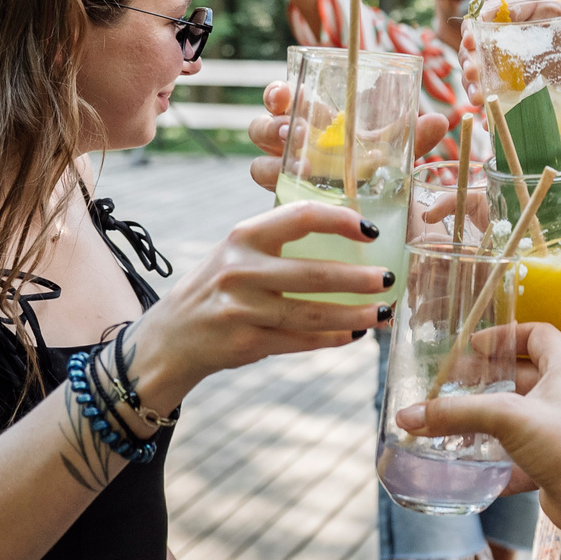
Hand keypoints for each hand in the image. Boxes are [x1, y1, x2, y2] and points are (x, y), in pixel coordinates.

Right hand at [125, 200, 389, 411]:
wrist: (170, 337)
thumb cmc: (218, 287)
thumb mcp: (237, 253)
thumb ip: (280, 242)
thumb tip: (349, 237)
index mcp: (243, 236)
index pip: (300, 217)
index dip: (341, 220)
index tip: (371, 230)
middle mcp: (240, 270)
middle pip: (313, 274)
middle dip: (359, 278)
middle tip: (390, 278)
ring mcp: (242, 309)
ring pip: (312, 313)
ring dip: (355, 315)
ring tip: (385, 313)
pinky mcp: (247, 342)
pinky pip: (301, 340)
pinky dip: (332, 338)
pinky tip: (355, 334)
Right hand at [247, 79, 452, 193]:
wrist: (370, 222)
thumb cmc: (373, 176)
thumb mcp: (391, 157)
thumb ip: (412, 139)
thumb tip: (442, 120)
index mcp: (310, 121)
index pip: (280, 99)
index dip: (275, 94)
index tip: (281, 95)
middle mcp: (290, 146)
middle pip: (261, 129)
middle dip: (271, 127)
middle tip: (293, 132)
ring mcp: (283, 175)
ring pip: (258, 164)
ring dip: (273, 162)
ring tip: (303, 165)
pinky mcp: (284, 204)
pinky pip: (271, 199)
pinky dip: (282, 197)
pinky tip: (300, 195)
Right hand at [399, 319, 560, 531]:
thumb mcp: (507, 417)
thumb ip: (457, 413)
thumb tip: (409, 416)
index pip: (538, 334)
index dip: (506, 334)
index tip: (474, 345)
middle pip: (520, 376)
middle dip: (485, 378)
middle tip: (448, 382)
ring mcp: (559, 431)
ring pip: (516, 418)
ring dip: (485, 419)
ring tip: (448, 421)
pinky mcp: (553, 463)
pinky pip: (517, 456)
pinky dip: (492, 460)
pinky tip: (465, 465)